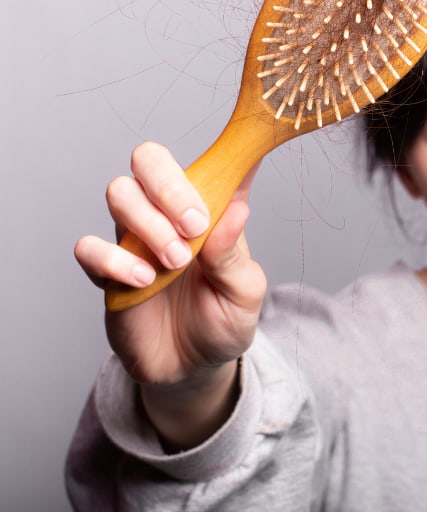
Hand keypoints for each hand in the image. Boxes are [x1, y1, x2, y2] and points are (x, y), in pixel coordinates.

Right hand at [74, 142, 266, 447]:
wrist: (193, 367)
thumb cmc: (223, 320)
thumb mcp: (244, 293)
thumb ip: (235, 255)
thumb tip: (237, 210)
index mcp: (211, 210)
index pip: (214, 164)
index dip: (225, 151)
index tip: (241, 154)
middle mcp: (170, 214)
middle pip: (149, 160)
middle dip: (169, 185)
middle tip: (194, 226)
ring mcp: (135, 238)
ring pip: (119, 193)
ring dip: (148, 223)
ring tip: (176, 261)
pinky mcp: (108, 271)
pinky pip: (90, 247)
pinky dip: (115, 260)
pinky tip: (145, 280)